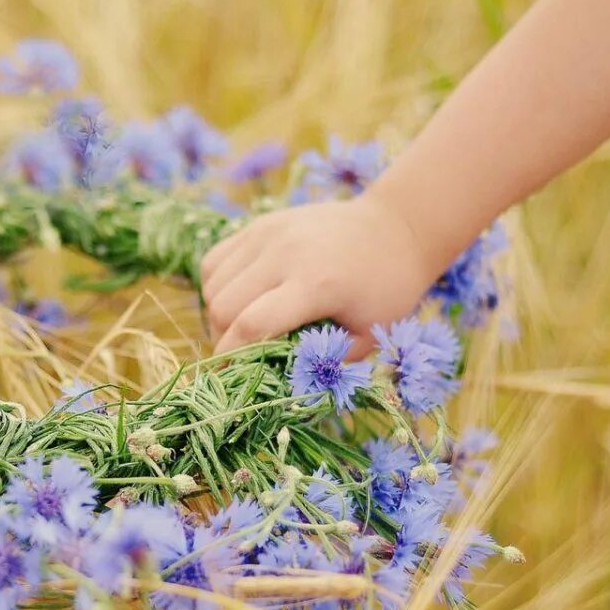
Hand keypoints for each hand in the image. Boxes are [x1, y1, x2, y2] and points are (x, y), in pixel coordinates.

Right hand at [200, 193, 433, 356]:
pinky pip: (214, 261)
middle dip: (221, 339)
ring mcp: (268, 233)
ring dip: (217, 314)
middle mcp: (284, 253)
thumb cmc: (387, 289)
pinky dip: (216, 286)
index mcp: (316, 283)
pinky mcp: (259, 225)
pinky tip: (238, 299)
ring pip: (213, 284)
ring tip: (239, 328)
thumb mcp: (367, 335)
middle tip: (237, 356)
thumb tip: (279, 384)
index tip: (229, 377)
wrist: (396, 227)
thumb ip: (323, 362)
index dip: (231, 356)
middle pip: (223, 306)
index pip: (251, 325)